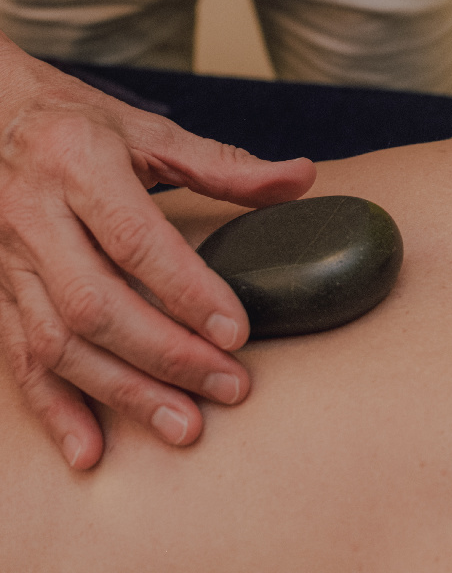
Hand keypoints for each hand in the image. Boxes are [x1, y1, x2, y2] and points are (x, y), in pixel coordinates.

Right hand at [0, 37, 315, 468]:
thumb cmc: (77, 123)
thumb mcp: (149, 130)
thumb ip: (224, 164)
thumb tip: (302, 177)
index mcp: (82, 167)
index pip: (137, 241)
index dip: (189, 291)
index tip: (237, 333)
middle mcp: (36, 217)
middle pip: (98, 304)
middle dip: (166, 355)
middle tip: (227, 387)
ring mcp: (8, 260)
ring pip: (59, 341)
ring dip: (122, 392)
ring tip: (182, 425)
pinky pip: (18, 357)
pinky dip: (54, 408)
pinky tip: (90, 449)